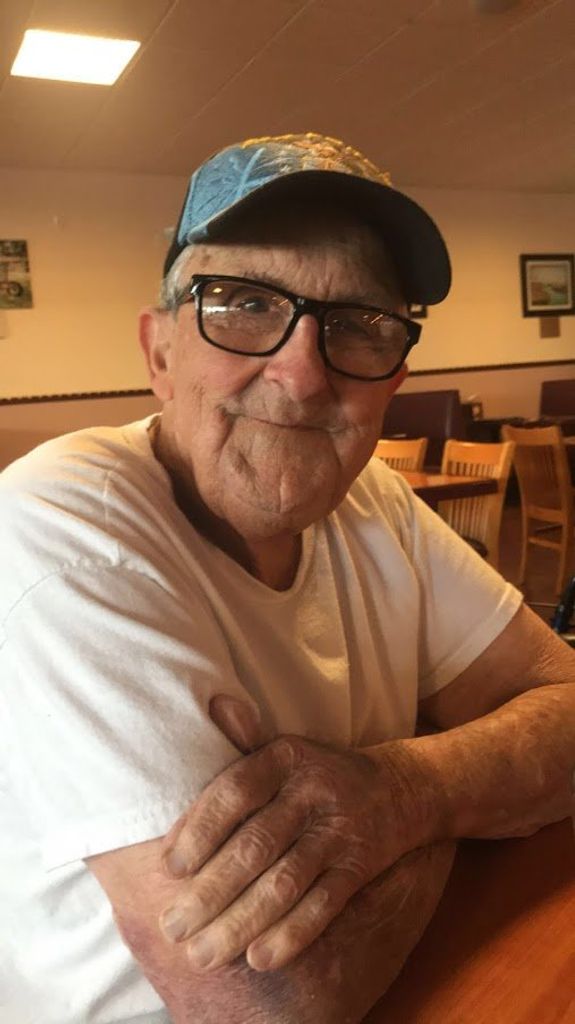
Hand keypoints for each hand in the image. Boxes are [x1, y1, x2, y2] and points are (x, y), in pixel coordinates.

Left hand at [159, 698, 427, 972]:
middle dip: (210, 892)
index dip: (200, 829)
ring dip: (241, 922)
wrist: (402, 787)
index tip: (170, 868)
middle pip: (255, 846)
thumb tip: (213, 705)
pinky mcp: (361, 866)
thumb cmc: (319, 773)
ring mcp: (339, 830)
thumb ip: (245, 738)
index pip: (235, 791)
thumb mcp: (285, 748)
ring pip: (284, 883)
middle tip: (173, 927)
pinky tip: (258, 958)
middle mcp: (312, 791)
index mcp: (285, 757)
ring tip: (203, 953)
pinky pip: (324, 905)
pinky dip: (292, 934)